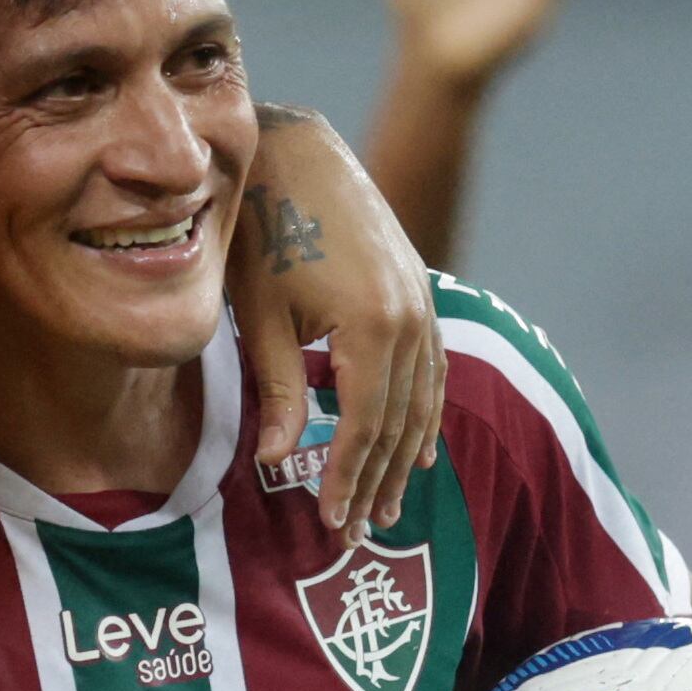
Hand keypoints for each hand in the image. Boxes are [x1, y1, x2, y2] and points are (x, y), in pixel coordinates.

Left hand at [230, 108, 445, 532]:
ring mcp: (423, 304)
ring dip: (406, 457)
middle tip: (359, 536)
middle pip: (400, 422)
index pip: (365, 427)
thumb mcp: (261, 316)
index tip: (333, 525)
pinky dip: (422, 413)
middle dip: (378, 483)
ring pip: (422, 400)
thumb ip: (280, 390)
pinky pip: (431, 369)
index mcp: (373, 326)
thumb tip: (280, 461)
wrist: (297, 154)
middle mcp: (412, 319)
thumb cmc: (261, 233)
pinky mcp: (419, 293)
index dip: (349, 481)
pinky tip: (416, 447)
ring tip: (389, 507)